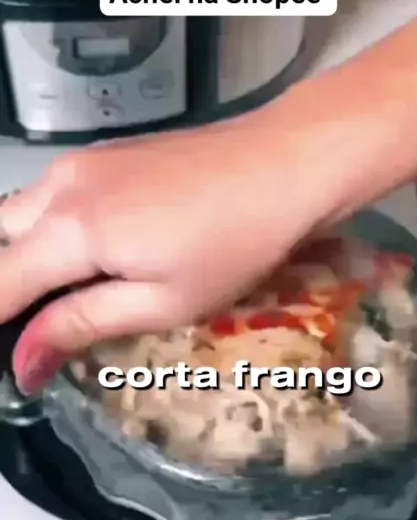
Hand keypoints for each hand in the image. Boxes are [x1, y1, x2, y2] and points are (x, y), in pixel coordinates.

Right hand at [0, 94, 329, 393]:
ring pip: (18, 213)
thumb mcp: (163, 301)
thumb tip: (23, 362)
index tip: (14, 367)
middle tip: (34, 328)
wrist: (286, 161)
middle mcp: (60, 187)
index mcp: (71, 230)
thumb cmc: (235, 244)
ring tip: (58, 298)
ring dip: (22, 257)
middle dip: (5, 287)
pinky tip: (86, 257)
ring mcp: (80, 161)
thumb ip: (82, 324)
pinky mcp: (103, 153)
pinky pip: (49, 195)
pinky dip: (47, 231)